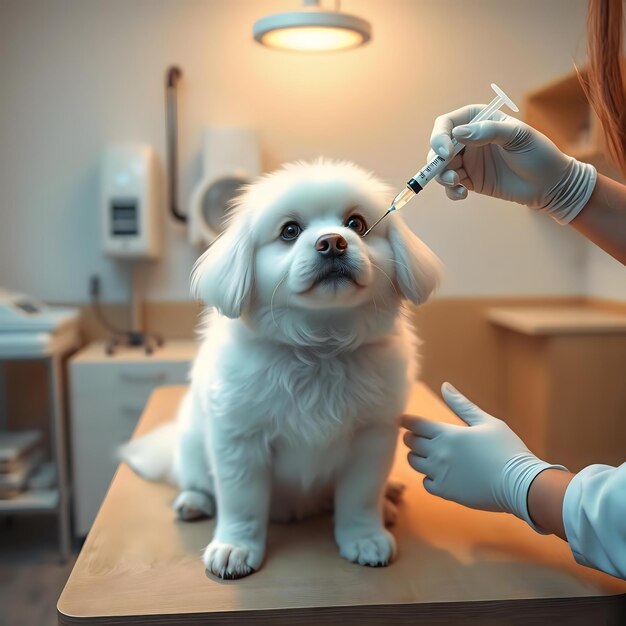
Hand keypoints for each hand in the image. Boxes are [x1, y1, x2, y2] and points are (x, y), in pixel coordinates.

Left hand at [401, 383, 566, 529]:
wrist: (520, 484)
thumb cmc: (506, 449)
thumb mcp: (486, 421)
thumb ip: (462, 404)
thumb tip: (444, 385)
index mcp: (447, 434)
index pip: (415, 424)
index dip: (406, 421)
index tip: (403, 420)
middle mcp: (438, 453)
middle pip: (411, 443)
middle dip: (410, 437)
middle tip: (415, 436)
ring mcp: (440, 474)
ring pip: (414, 463)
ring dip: (416, 456)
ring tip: (427, 454)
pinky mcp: (446, 492)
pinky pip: (426, 483)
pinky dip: (429, 477)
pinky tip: (439, 473)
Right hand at [429, 106, 596, 223]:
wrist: (550, 184)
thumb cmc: (539, 153)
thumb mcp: (518, 136)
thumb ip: (489, 131)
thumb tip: (458, 134)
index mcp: (478, 120)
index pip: (447, 123)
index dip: (440, 136)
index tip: (446, 151)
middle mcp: (469, 140)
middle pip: (438, 147)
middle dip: (436, 160)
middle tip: (450, 172)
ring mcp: (468, 161)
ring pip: (441, 168)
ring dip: (443, 177)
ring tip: (458, 183)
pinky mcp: (470, 181)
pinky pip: (451, 186)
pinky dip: (451, 191)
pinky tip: (463, 194)